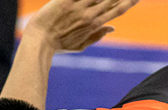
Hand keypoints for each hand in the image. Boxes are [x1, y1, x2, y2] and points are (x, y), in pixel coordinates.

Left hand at [25, 0, 139, 52]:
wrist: (39, 41)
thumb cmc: (58, 45)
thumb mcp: (79, 46)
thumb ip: (96, 37)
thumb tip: (113, 28)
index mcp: (94, 25)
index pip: (117, 10)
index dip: (129, 2)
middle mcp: (89, 14)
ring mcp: (78, 6)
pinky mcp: (66, 0)